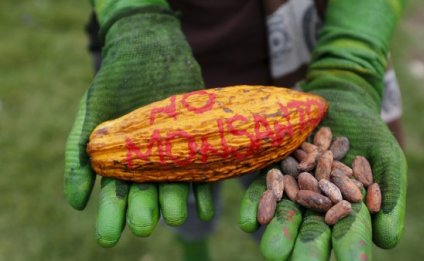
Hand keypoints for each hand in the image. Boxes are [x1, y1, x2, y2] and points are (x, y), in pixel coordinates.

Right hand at [64, 5, 213, 246]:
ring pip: (174, 185)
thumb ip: (78, 157)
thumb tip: (76, 204)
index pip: (115, 196)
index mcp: (121, 163)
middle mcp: (148, 164)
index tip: (108, 237)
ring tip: (176, 216)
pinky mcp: (197, 142)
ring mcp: (174, 153)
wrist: (147, 50)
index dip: (111, 217)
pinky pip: (202, 169)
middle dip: (145, 212)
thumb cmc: (113, 82)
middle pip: (146, 195)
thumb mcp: (90, 116)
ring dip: (175, 202)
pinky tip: (205, 207)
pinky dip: (204, 189)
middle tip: (146, 226)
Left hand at [239, 0, 405, 258]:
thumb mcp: (386, 158)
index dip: (350, 248)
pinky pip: (262, 189)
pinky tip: (248, 221)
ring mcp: (292, 187)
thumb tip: (388, 241)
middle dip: (305, 247)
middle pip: (312, 229)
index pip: (349, 233)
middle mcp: (316, 204)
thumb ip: (389, 195)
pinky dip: (257, 205)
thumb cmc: (368, 131)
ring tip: (271, 251)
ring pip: (285, 213)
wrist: (339, 100)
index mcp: (345, 208)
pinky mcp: (273, 169)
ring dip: (278, 231)